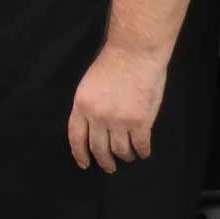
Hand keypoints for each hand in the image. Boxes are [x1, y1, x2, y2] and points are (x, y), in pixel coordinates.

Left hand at [67, 44, 167, 172]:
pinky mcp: (139, 121)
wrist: (134, 52)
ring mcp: (119, 120)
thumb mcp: (89, 84)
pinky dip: (142, 152)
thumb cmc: (114, 63)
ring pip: (120, 150)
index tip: (84, 164)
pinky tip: (144, 152)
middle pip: (98, 148)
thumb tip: (92, 128)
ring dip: (125, 156)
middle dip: (104, 161)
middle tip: (109, 167)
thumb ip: (89, 105)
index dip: (79, 154)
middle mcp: (97, 116)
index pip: (76, 137)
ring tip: (128, 156)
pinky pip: (140, 145)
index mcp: (82, 105)